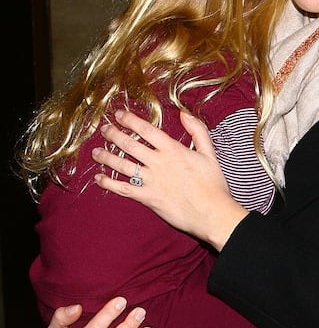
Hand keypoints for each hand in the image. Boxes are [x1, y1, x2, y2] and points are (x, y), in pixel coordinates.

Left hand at [92, 108, 248, 250]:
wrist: (212, 213)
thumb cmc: (213, 185)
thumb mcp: (210, 154)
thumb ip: (198, 131)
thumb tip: (184, 114)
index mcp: (172, 149)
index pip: (145, 129)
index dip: (129, 120)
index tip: (118, 115)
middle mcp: (158, 162)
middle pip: (129, 144)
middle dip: (113, 135)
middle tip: (104, 129)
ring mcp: (151, 181)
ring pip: (122, 165)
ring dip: (106, 157)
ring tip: (96, 152)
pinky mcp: (147, 198)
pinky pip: (123, 189)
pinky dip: (109, 183)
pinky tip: (100, 179)